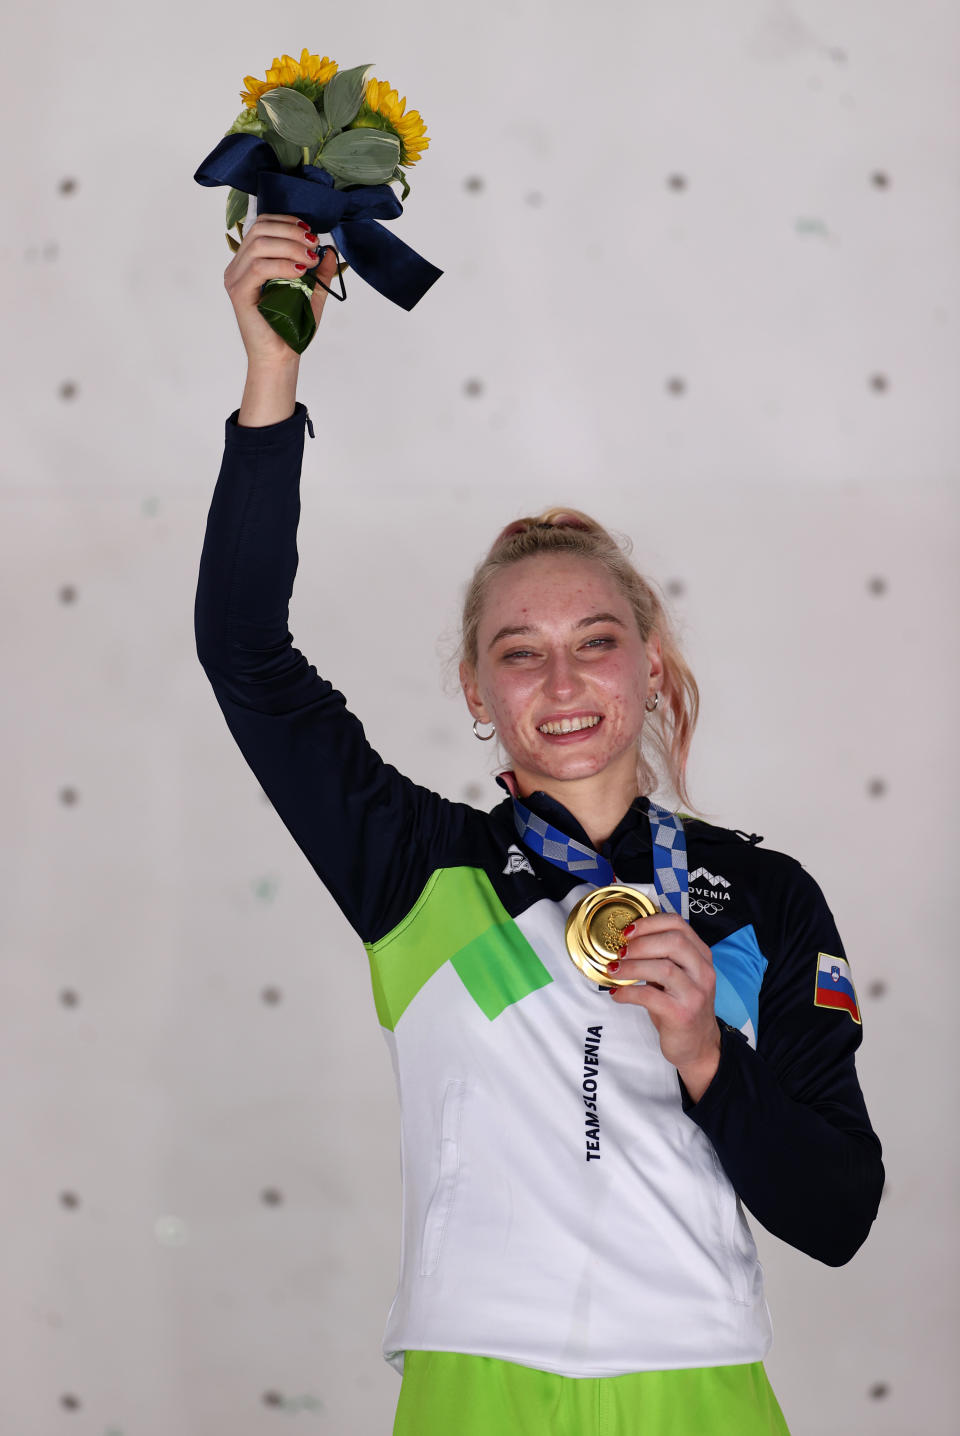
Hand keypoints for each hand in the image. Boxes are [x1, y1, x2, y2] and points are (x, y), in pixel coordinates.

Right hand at [224, 212, 341, 366]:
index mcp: (249, 262)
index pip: (262, 226)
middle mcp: (238, 267)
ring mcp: (235, 279)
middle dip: (290, 232)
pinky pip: (259, 268)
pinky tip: (300, 271)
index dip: (286, 222)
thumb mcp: (310, 293)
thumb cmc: (290, 328)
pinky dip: (282, 265)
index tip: (310, 231)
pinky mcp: (238, 292)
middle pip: (259, 230)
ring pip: (259, 245)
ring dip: (289, 247)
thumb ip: (319, 272)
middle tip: (313, 243)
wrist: (280, 358)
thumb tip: (330, 250)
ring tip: (310, 259)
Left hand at [607, 912, 720, 1100]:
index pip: (679, 925)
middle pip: (674, 941)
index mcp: (701, 956)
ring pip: (664, 968)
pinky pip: (650, 996)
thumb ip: (661, 957)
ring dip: (632, 966)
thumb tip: (626, 940)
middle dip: (641, 942)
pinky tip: (617, 994)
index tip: (628, 931)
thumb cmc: (681, 1006)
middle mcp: (703, 972)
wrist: (698, 1045)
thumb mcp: (678, 976)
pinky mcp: (682, 1014)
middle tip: (620, 950)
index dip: (650, 923)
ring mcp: (695, 994)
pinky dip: (628, 992)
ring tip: (614, 970)